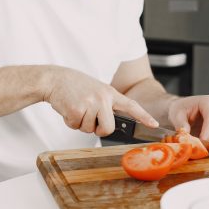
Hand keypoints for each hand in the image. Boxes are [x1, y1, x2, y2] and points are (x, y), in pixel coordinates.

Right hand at [43, 66, 157, 136]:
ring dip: (80, 123)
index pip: (131, 105)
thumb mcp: (96, 90)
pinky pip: (76, 126)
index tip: (154, 124)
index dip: (143, 116)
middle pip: (108, 129)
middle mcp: (103, 97)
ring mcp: (90, 103)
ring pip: (90, 129)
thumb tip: (110, 125)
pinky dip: (70, 122)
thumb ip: (106, 104)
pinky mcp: (76, 109)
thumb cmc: (74, 86)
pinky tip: (68, 108)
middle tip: (88, 118)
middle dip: (98, 130)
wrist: (54, 78)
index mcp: (110, 93)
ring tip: (76, 106)